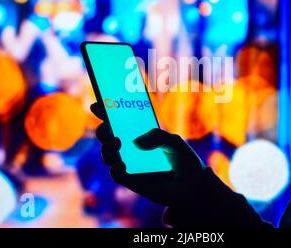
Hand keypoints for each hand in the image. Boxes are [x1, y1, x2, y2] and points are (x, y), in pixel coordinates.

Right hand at [90, 103, 205, 205]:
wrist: (193, 186)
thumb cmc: (184, 161)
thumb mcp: (175, 142)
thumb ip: (158, 137)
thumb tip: (135, 142)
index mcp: (140, 134)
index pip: (119, 121)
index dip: (106, 112)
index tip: (96, 104)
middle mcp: (131, 149)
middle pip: (108, 137)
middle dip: (103, 131)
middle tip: (107, 127)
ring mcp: (130, 165)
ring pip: (108, 155)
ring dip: (107, 148)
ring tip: (117, 143)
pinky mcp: (132, 182)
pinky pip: (117, 175)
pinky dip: (115, 169)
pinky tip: (121, 164)